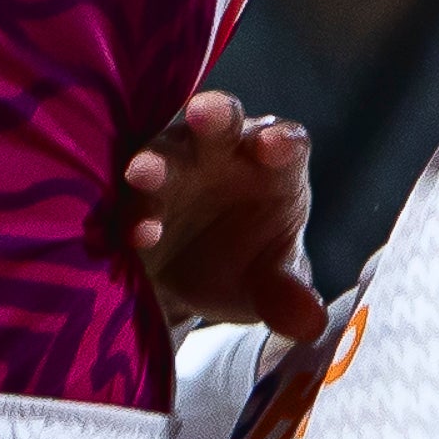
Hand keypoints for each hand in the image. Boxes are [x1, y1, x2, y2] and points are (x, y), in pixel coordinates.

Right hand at [124, 92, 324, 348]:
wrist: (195, 288)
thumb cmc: (249, 268)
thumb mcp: (271, 287)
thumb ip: (288, 296)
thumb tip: (310, 324)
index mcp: (275, 167)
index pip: (286, 141)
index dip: (282, 140)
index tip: (275, 147)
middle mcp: (225, 153)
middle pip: (222, 120)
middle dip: (212, 114)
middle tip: (202, 114)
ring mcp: (177, 165)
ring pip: (165, 149)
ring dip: (154, 161)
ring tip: (142, 177)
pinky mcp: (137, 189)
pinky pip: (128, 191)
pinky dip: (130, 208)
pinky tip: (134, 234)